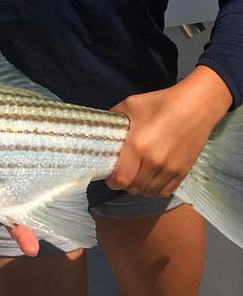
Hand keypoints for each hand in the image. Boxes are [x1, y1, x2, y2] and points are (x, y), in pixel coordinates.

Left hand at [107, 65, 231, 196]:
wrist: (195, 106)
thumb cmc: (160, 103)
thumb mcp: (130, 105)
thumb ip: (113, 120)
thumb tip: (100, 130)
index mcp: (137, 146)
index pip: (119, 179)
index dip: (111, 180)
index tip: (110, 173)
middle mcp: (154, 162)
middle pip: (133, 188)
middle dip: (125, 183)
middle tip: (124, 171)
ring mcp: (170, 169)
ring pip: (149, 192)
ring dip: (140, 186)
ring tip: (138, 173)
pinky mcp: (183, 172)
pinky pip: (165, 191)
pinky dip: (156, 188)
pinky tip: (153, 176)